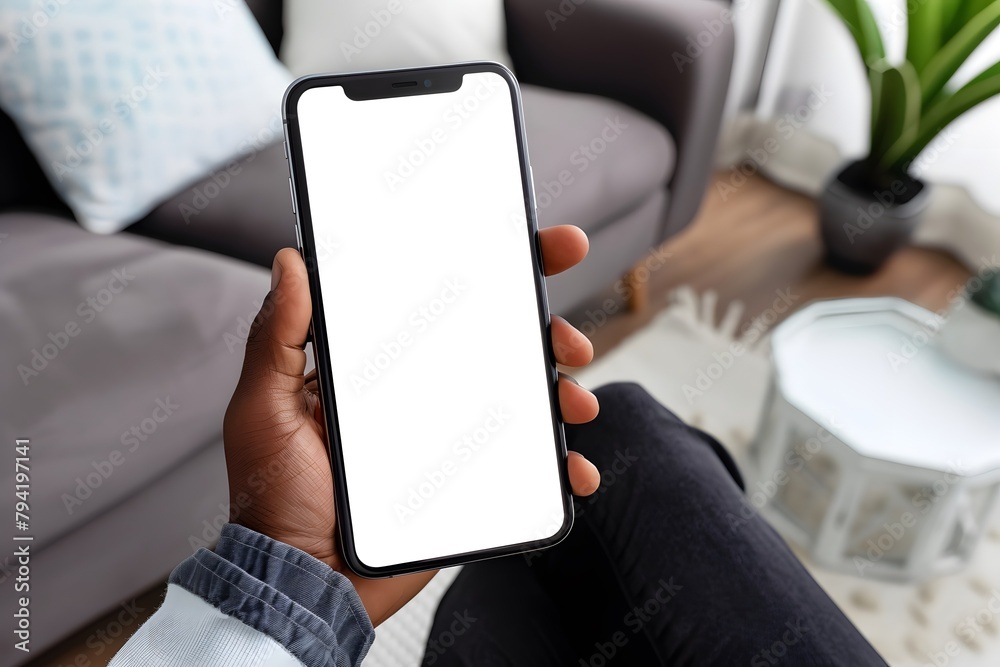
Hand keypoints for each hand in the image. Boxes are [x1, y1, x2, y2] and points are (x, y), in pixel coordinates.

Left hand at [223, 225, 600, 625]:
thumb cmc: (273, 497)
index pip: (440, 300)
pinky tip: (572, 471)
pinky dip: (559, 468)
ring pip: (523, 401)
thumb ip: (278, 337)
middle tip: (568, 337)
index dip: (493, 269)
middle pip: (499, 344)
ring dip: (563, 393)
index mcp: (379, 365)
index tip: (535, 246)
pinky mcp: (468, 485)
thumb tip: (288, 260)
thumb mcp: (265, 408)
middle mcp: (422, 393)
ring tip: (575, 403)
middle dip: (548, 330)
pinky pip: (526, 469)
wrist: (301, 582)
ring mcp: (449, 439)